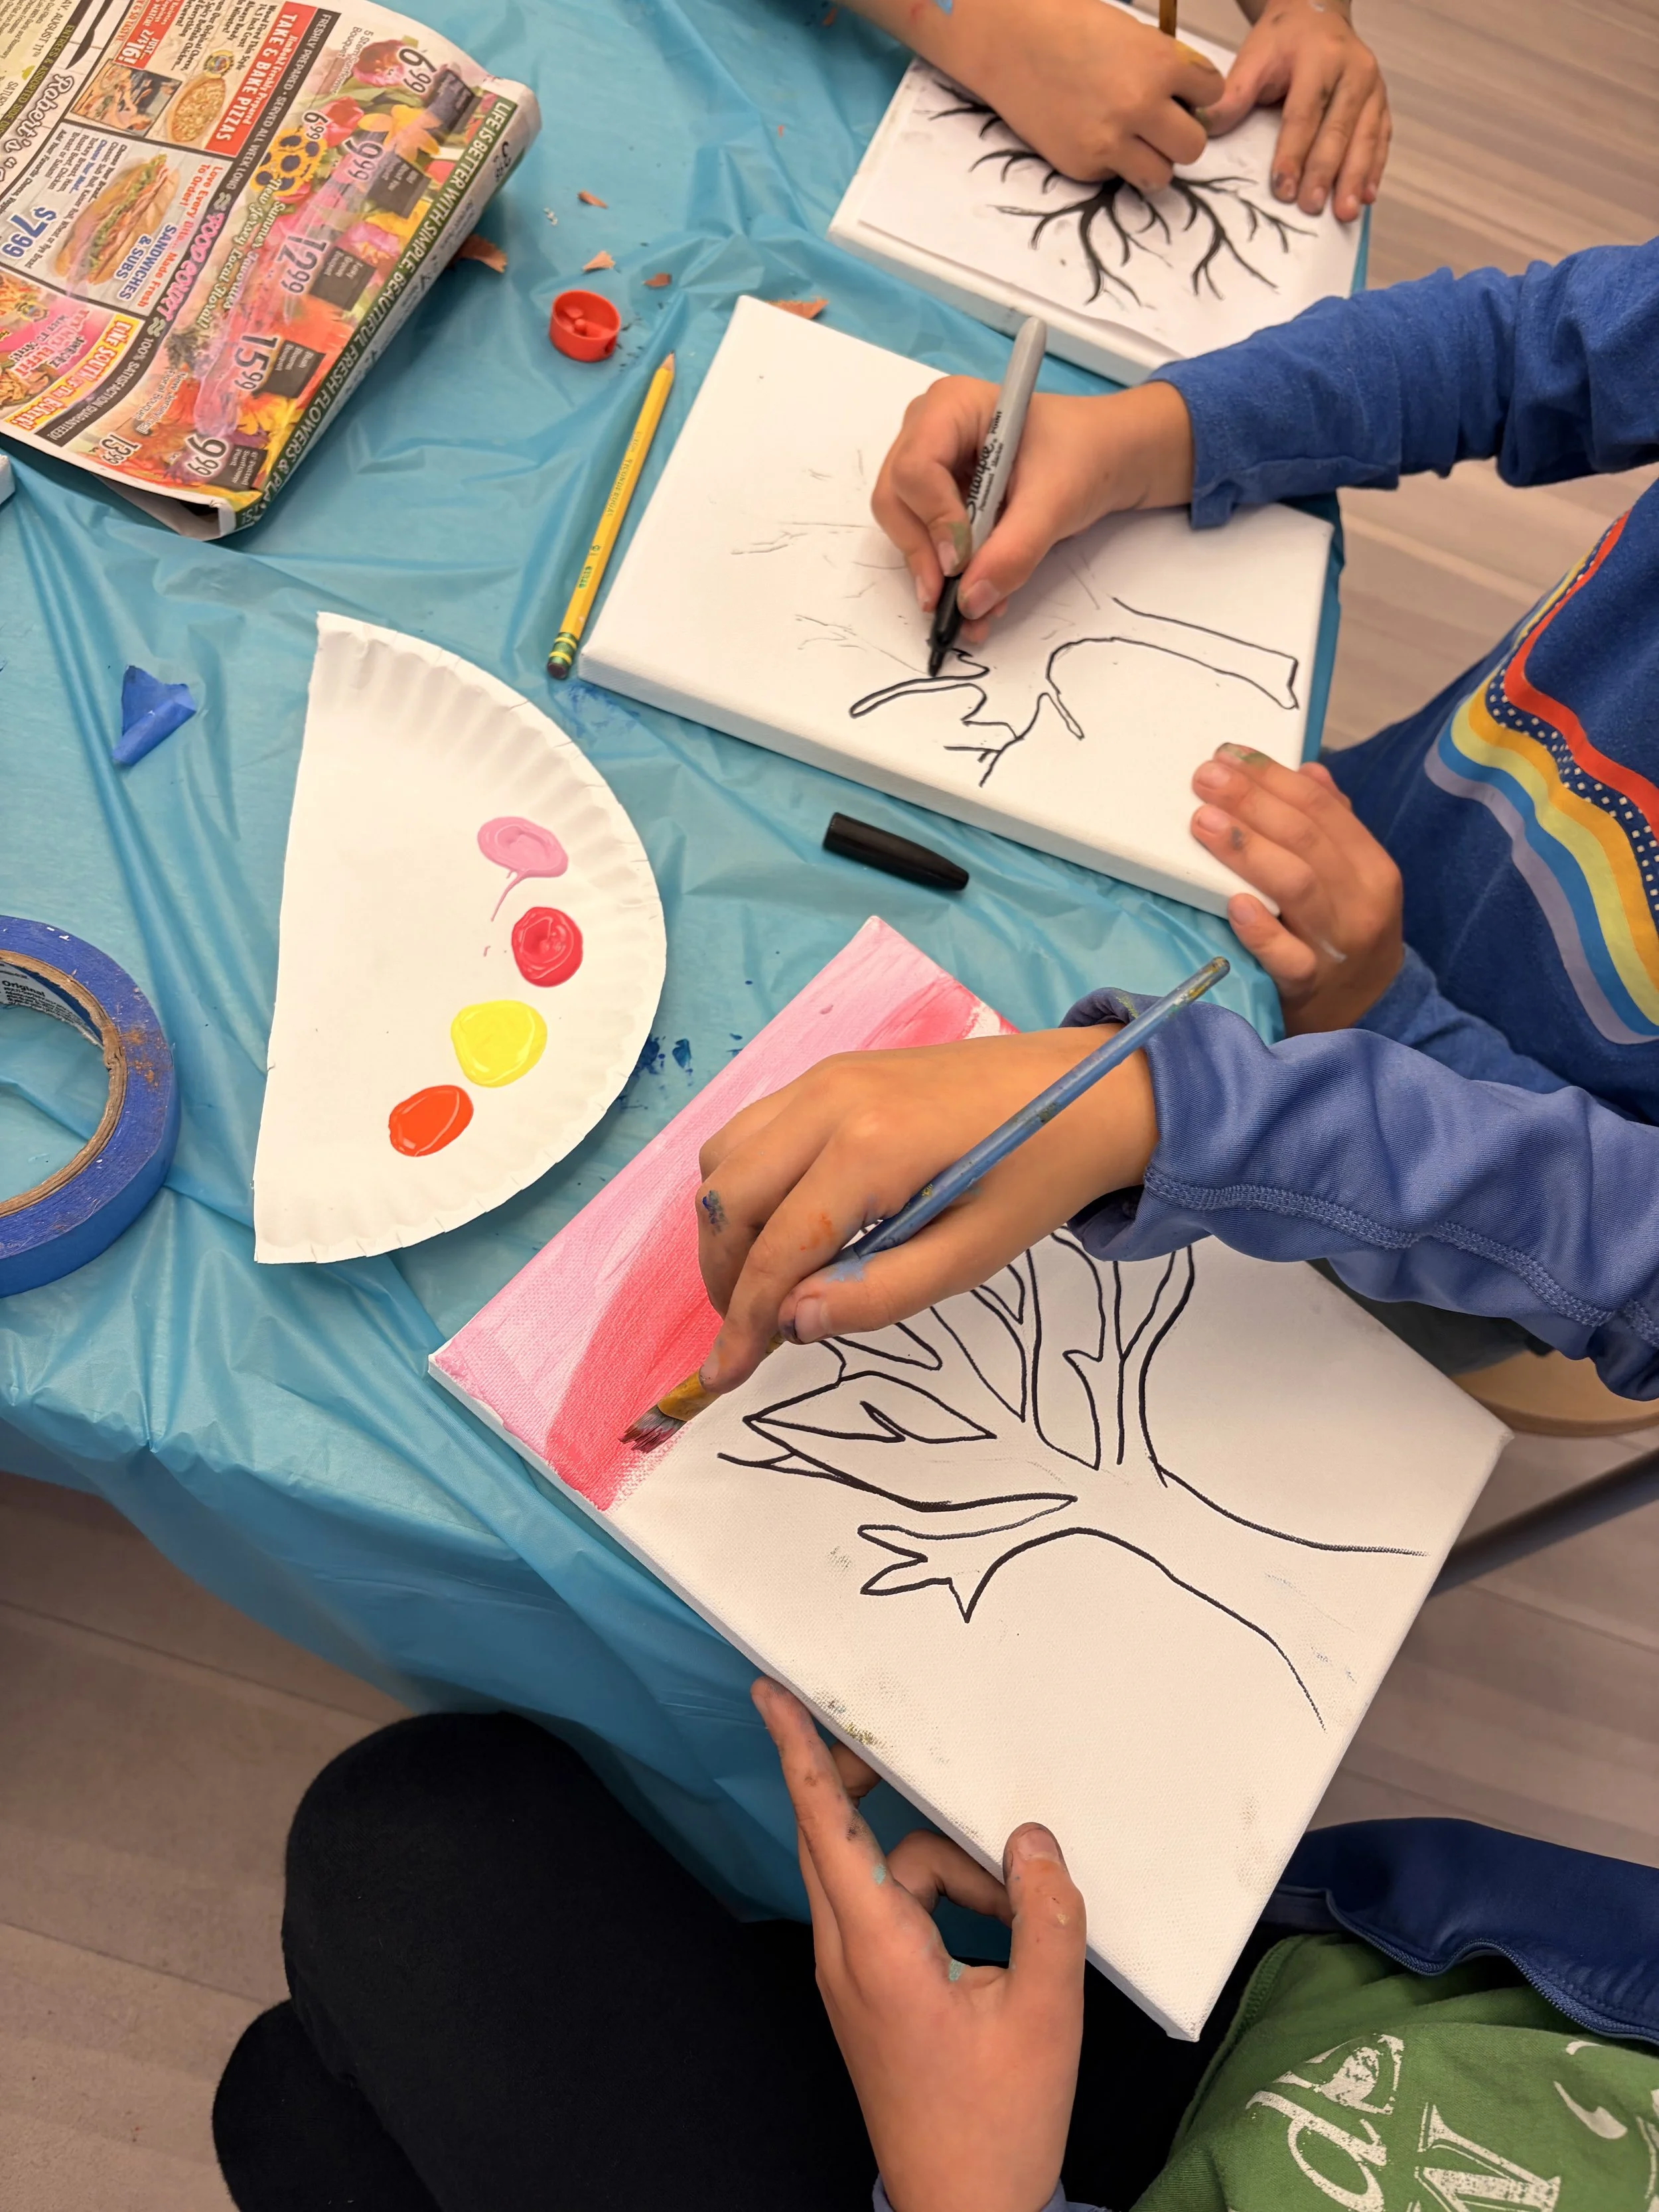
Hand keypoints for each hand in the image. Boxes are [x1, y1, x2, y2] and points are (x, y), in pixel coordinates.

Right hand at [696, 1028, 1157, 1391]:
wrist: (1085, 1089)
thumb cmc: (1038, 1175)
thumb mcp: (973, 1255)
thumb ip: (879, 1292)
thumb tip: (793, 1323)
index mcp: (873, 1147)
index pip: (776, 1248)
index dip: (743, 1322)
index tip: (726, 1376)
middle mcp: (830, 1100)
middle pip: (726, 1199)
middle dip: (723, 1277)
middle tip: (752, 1330)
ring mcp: (824, 1076)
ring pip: (724, 1159)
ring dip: (727, 1228)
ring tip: (766, 1279)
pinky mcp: (829, 1072)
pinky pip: (751, 1129)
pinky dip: (745, 1183)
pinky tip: (785, 1222)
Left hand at [754, 1678, 1084, 2211]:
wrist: (965, 2211)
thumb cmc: (998, 2123)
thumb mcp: (1048, 2014)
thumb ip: (1047, 1915)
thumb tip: (1033, 1840)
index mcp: (877, 1949)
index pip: (825, 1825)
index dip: (797, 1752)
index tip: (769, 1694)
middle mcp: (846, 1953)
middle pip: (834, 1834)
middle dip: (863, 1779)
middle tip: (901, 1741)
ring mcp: (851, 1975)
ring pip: (880, 1872)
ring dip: (941, 1864)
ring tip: (1013, 1904)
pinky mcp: (869, 1992)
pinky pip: (892, 1910)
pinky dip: (940, 1898)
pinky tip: (997, 1927)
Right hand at [847, 0, 1223, 189]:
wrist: (1011, 43)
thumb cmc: (1070, 28)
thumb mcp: (1132, 34)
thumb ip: (1163, 68)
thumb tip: (1184, 102)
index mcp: (1161, 64)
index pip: (1211, 95)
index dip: (1197, 94)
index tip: (1180, 93)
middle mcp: (1142, 106)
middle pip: (1193, 146)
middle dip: (1180, 136)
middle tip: (1161, 126)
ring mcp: (1112, 142)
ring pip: (1162, 175)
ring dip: (1153, 160)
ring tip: (1133, 142)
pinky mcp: (1084, 166)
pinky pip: (1117, 178)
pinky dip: (1111, 164)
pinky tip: (1092, 136)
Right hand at [873, 379, 1193, 639]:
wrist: (1108, 458)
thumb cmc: (1085, 454)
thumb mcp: (1056, 500)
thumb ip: (1015, 550)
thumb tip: (972, 601)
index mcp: (952, 407)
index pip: (915, 468)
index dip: (933, 520)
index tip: (961, 562)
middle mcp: (928, 431)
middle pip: (896, 499)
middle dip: (923, 553)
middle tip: (951, 599)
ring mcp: (930, 465)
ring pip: (905, 526)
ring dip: (935, 574)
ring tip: (972, 610)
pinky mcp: (939, 498)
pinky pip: (927, 541)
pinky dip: (949, 576)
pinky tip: (976, 600)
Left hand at [1190, 743, 1401, 1030]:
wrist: (1369, 1011)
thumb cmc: (1344, 933)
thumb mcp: (1352, 879)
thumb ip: (1332, 825)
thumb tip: (1308, 770)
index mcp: (1371, 866)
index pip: (1320, 808)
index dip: (1272, 777)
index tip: (1227, 755)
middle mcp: (1361, 901)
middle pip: (1305, 839)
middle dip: (1252, 802)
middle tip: (1205, 779)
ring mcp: (1336, 944)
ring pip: (1296, 886)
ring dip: (1247, 851)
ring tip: (1203, 823)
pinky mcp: (1310, 985)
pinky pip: (1286, 955)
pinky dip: (1261, 929)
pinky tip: (1233, 904)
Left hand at [1203, 1, 1389, 221]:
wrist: (1316, 15)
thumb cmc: (1283, 41)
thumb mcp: (1254, 57)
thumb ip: (1234, 94)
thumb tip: (1204, 128)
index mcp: (1321, 58)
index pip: (1304, 113)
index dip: (1293, 153)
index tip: (1282, 189)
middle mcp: (1354, 70)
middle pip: (1339, 129)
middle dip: (1325, 173)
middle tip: (1311, 207)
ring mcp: (1373, 87)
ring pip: (1366, 137)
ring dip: (1355, 178)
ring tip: (1345, 213)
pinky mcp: (1380, 103)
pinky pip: (1381, 139)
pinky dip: (1375, 170)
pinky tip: (1367, 197)